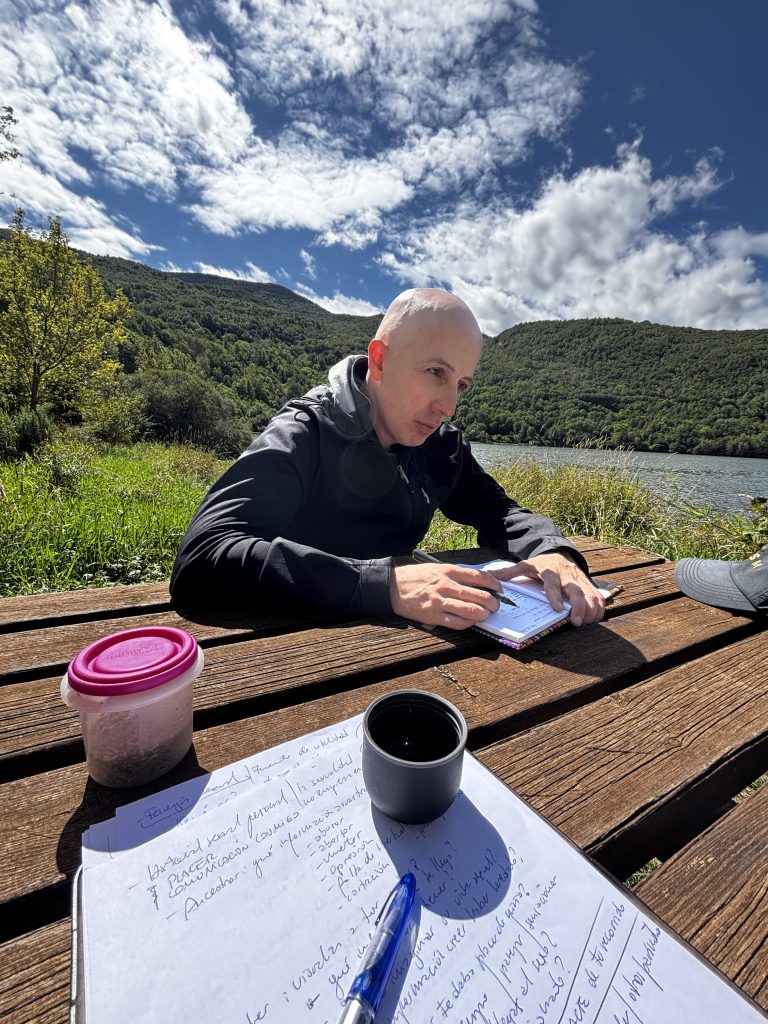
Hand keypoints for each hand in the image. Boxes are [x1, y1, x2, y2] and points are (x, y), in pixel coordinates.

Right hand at [390, 563, 508, 628]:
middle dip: (493, 603)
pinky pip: (457, 623)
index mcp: (449, 571)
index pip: (480, 577)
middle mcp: (446, 585)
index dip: (495, 585)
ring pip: (471, 611)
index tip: (499, 590)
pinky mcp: (433, 616)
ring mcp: (440, 601)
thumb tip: (479, 583)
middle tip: (496, 606)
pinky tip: (470, 622)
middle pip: (480, 595)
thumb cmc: (417, 577)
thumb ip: (457, 575)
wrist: (392, 587)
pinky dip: (468, 624)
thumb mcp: (438, 568)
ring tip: (486, 615)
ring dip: (483, 615)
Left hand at [498, 552, 604, 626]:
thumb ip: (510, 572)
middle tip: (576, 622)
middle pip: (576, 591)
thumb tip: (490, 576)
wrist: (560, 553)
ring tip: (586, 623)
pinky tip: (595, 619)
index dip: (555, 595)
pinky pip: (598, 596)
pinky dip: (599, 608)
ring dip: (590, 610)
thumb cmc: (541, 564)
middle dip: (578, 607)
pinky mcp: (589, 584)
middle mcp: (567, 575)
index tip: (557, 608)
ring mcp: (580, 580)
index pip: (552, 584)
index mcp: (550, 571)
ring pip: (590, 595)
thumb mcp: (525, 565)